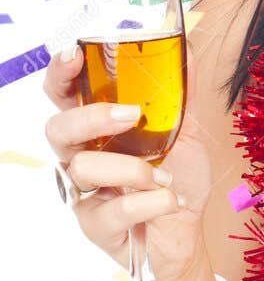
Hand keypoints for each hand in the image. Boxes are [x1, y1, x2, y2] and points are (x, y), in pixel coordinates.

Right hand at [44, 46, 213, 280]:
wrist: (190, 233)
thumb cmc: (178, 178)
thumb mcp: (187, 130)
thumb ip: (181, 93)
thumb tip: (187, 47)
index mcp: (98, 128)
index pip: (64, 95)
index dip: (61, 73)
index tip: (74, 53)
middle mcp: (82, 156)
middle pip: (57, 129)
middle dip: (91, 117)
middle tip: (131, 115)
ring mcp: (84, 193)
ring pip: (83, 168)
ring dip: (133, 168)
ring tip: (165, 176)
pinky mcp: (95, 227)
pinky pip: (112, 209)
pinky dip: (150, 202)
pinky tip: (170, 201)